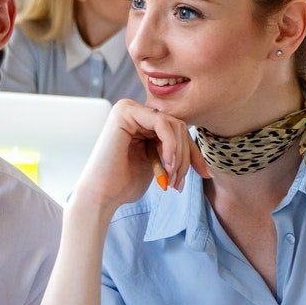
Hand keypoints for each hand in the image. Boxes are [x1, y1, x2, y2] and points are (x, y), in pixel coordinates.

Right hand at [69, 100, 210, 215]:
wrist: (101, 196)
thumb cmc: (125, 183)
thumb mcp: (160, 164)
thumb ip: (175, 151)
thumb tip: (203, 155)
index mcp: (141, 120)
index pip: (178, 130)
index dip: (194, 153)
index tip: (205, 174)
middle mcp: (134, 110)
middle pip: (178, 126)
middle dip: (186, 157)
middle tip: (178, 183)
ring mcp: (128, 108)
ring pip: (173, 125)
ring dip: (179, 156)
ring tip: (171, 179)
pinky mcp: (124, 112)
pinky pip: (162, 123)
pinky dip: (171, 146)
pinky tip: (167, 165)